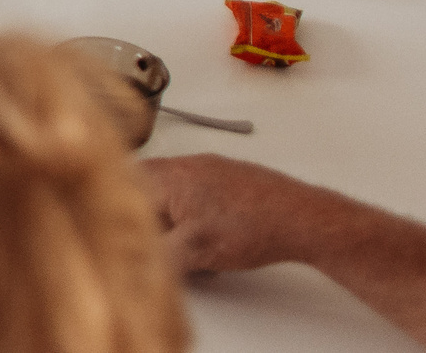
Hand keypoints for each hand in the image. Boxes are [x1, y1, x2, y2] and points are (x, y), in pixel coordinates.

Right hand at [140, 154, 317, 273]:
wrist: (302, 218)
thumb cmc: (256, 228)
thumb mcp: (196, 252)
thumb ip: (158, 254)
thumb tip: (137, 260)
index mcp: (170, 177)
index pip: (124, 188)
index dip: (123, 214)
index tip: (126, 232)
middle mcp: (186, 165)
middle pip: (146, 187)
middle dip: (149, 217)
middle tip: (159, 241)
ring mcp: (208, 168)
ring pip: (171, 190)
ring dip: (172, 216)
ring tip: (190, 243)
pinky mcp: (227, 175)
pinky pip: (195, 191)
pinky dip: (194, 212)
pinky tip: (212, 233)